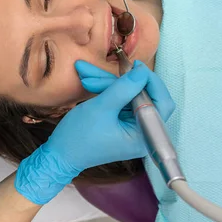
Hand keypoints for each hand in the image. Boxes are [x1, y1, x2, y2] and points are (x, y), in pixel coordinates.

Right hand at [15, 61, 174, 203]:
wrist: (60, 154)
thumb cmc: (80, 136)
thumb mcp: (102, 108)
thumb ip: (124, 88)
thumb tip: (142, 71)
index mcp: (144, 135)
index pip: (162, 103)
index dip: (151, 82)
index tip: (135, 67)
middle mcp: (141, 132)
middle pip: (141, 96)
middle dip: (118, 82)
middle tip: (96, 72)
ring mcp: (130, 127)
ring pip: (127, 95)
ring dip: (107, 84)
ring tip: (85, 73)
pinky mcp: (120, 123)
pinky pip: (119, 101)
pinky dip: (105, 90)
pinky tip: (89, 83)